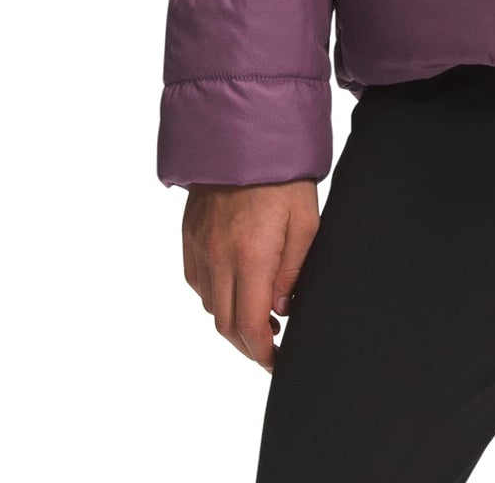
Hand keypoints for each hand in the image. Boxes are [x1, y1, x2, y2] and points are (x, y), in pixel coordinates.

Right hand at [182, 179, 319, 371]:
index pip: (250, 326)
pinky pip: (197, 282)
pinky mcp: (189, 235)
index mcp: (251, 256)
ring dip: (230, 321)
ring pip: (208, 306)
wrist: (243, 132)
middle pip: (225, 324)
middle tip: (271, 347)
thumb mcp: (305, 222)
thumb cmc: (282, 175)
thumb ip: (293, 272)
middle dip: (248, 345)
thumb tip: (281, 310)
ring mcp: (199, 247)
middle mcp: (218, 257)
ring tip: (259, 318)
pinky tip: (235, 288)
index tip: (277, 362)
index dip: (263, 354)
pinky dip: (214, 296)